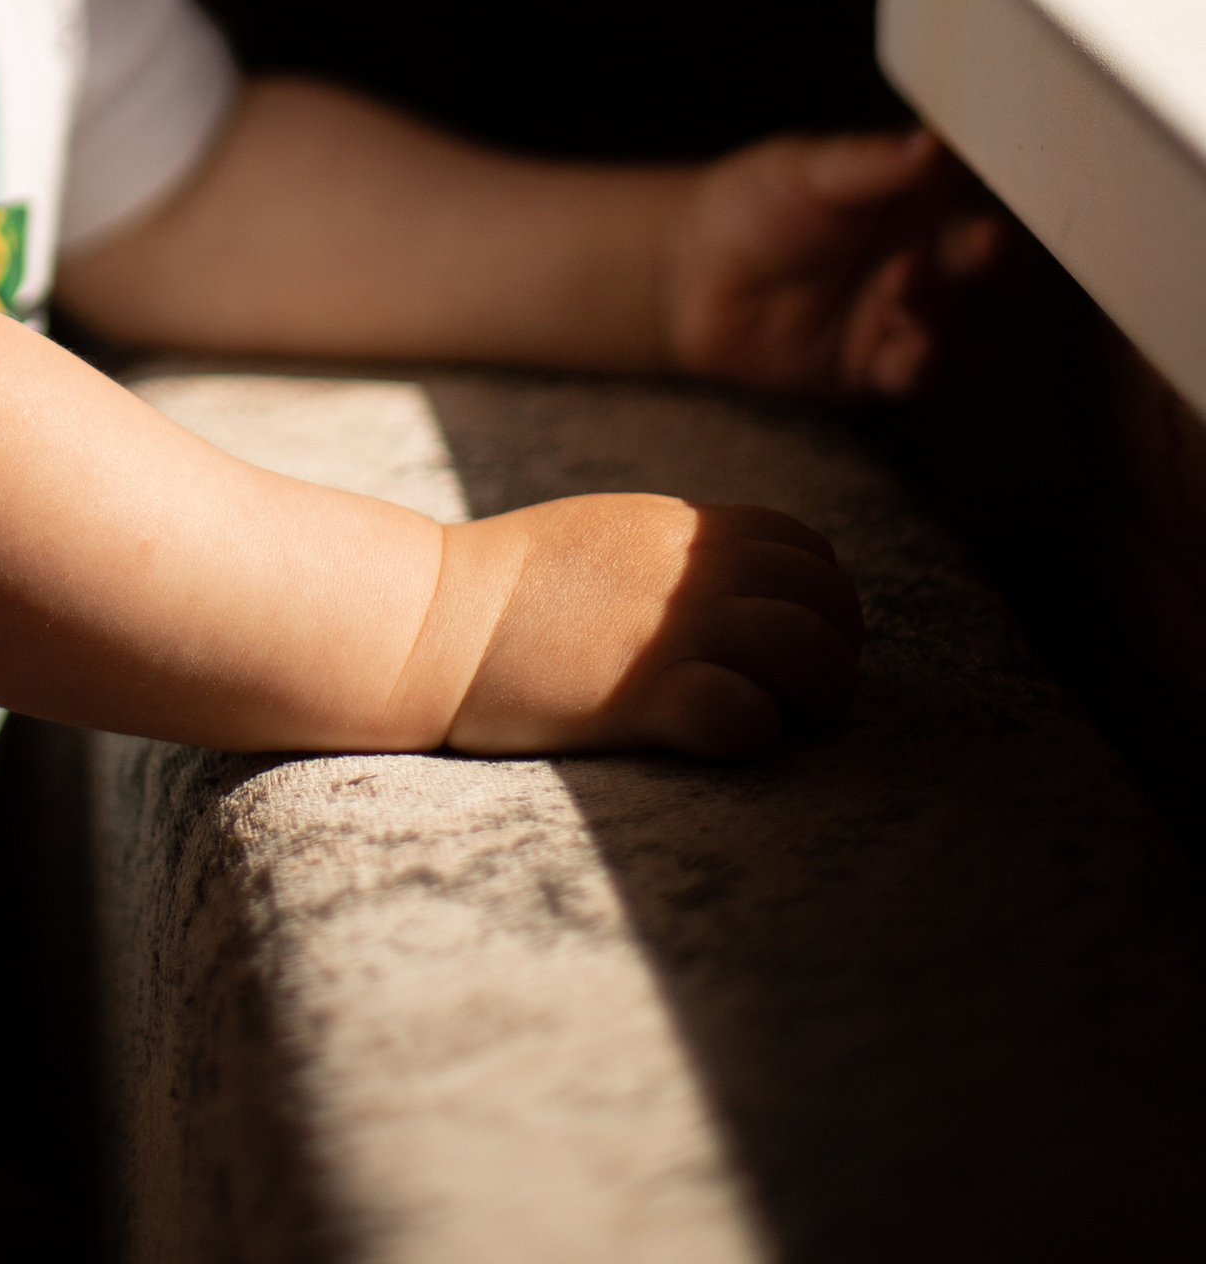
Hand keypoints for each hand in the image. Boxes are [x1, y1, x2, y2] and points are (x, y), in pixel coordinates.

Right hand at [439, 494, 861, 757]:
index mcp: (683, 530)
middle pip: (828, 601)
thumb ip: (678, 549)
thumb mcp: (608, 535)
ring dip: (815, 694)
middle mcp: (691, 571)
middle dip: (835, 651)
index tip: (799, 640)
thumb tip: (738, 576)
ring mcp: (670, 631)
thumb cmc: (509, 587)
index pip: (808, 550)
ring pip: (810, 653)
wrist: (428, 618)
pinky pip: (745, 715)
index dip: (822, 599)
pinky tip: (725, 733)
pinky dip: (755, 731)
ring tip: (782, 718)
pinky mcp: (640, 695)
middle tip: (804, 694)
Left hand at [664, 128, 1004, 396]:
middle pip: (974, 250)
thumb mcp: (806, 170)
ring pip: (948, 309)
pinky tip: (915, 343)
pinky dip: (922, 357)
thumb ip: (872, 163)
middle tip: (987, 237)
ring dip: (937, 298)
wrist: (688, 275)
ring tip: (902, 276)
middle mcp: (919, 248)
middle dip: (989, 246)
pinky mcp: (876, 362)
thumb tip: (936, 141)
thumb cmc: (752, 203)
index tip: (1015, 172)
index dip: (998, 179)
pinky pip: (915, 368)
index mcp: (909, 191)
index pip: (970, 181)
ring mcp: (901, 306)